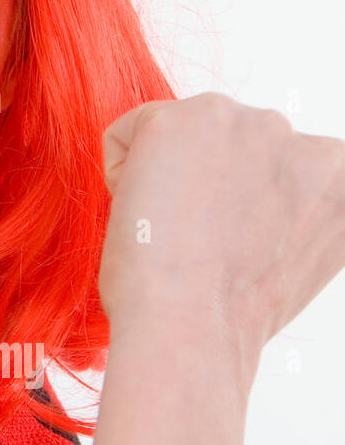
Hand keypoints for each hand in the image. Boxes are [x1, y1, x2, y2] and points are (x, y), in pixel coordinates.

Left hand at [99, 92, 344, 372]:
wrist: (191, 325)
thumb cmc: (230, 310)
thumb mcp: (295, 249)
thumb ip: (287, 206)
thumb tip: (257, 193)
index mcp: (338, 173)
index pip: (270, 168)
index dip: (238, 212)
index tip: (234, 247)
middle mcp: (301, 137)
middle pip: (226, 144)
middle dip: (205, 184)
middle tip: (200, 241)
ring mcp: (241, 122)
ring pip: (179, 136)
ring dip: (168, 176)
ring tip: (177, 230)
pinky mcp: (176, 119)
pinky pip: (127, 135)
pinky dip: (121, 175)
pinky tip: (145, 214)